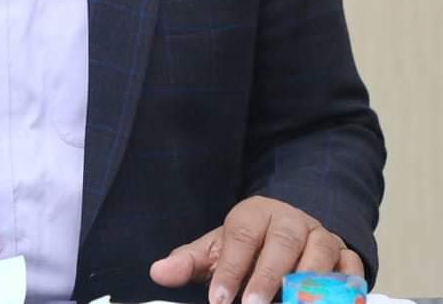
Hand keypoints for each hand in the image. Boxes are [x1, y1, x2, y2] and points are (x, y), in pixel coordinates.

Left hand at [149, 196, 362, 303]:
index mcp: (255, 213)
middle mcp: (291, 220)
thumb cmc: (248, 246)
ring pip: (320, 254)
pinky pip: (352, 271)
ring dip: (309, 284)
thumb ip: (189, 263)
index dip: (231, 269)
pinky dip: (345, 290)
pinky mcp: (347, 257)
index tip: (220, 301)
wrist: (289, 232)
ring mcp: (322, 237)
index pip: (241, 236)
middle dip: (269, 276)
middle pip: (282, 242)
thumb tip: (156, 272)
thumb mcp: (217, 250)